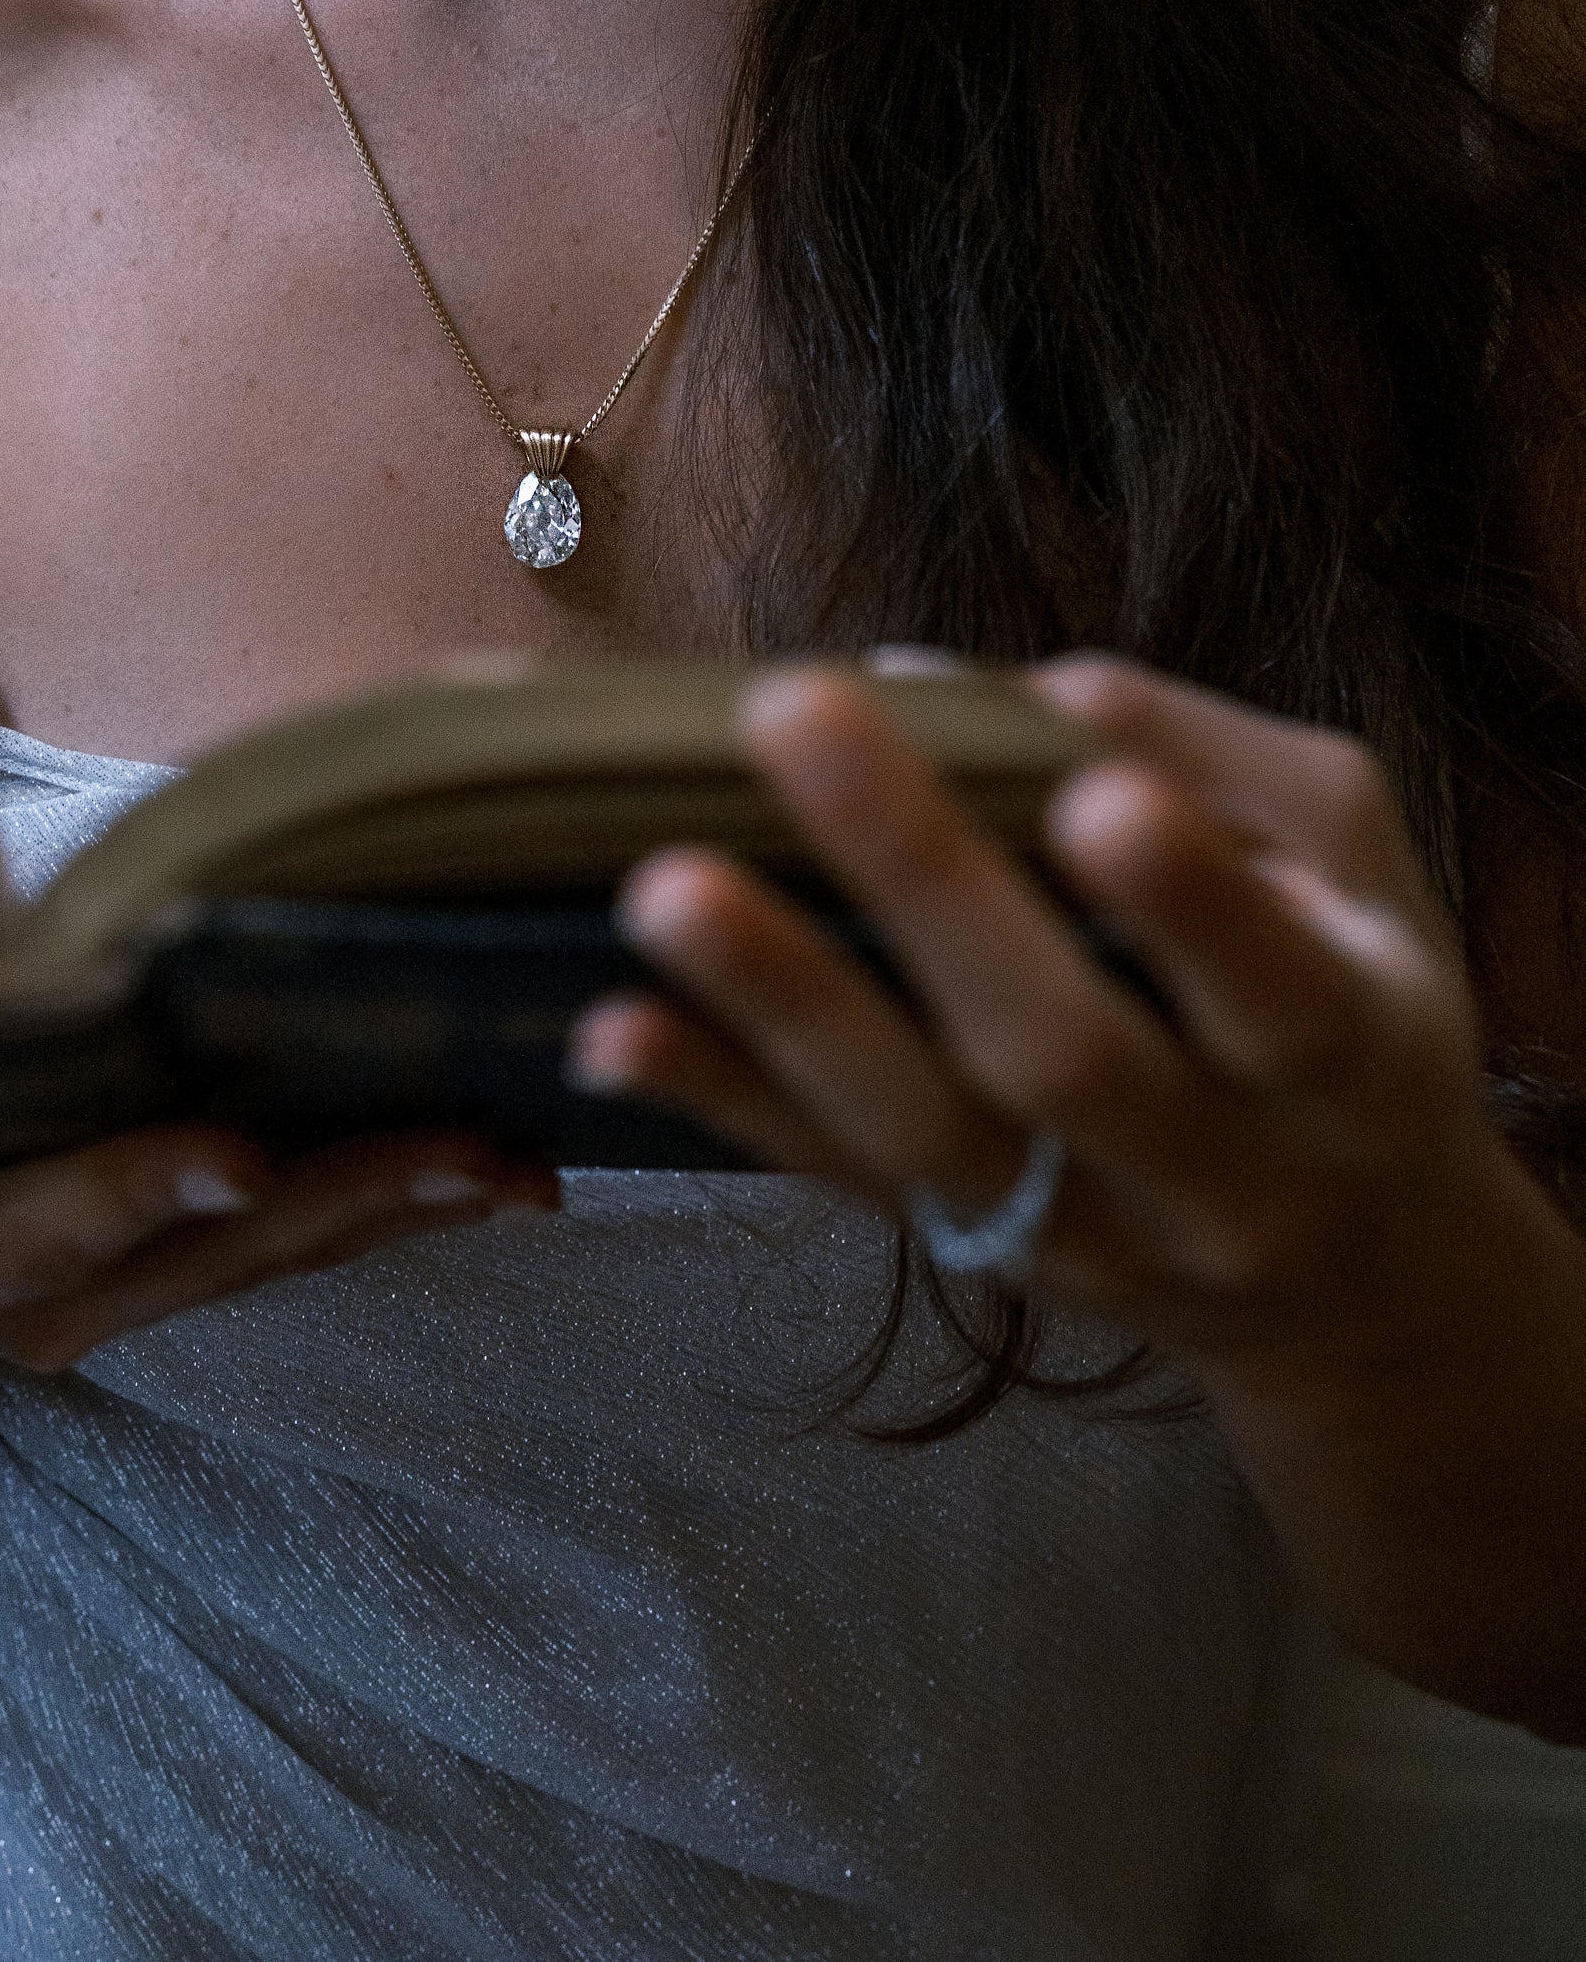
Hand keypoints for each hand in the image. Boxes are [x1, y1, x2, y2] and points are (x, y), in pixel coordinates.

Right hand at [0, 1018, 558, 1379]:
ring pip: (286, 1262)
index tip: (239, 1154)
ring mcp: (135, 1307)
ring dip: (408, 1212)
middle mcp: (63, 1308)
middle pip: (221, 1255)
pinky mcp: (184, 1285)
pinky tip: (496, 1176)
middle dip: (353, 1198)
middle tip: (477, 1151)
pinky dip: (400, 1213)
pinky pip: (304, 1255)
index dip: (146, 1186)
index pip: (64, 1220)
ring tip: (524, 1162)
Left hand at [569, 658, 1509, 1373]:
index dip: (1191, 905)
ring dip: (782, 1004)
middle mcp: (1216, 1174)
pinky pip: (826, 1175)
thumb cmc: (1347, 999)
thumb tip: (1025, 692)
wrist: (1356, 1278)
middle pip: (1063, 1053)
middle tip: (798, 715)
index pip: (1276, 991)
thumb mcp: (1349, 866)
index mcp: (1350, 1058)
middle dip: (925, 882)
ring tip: (665, 889)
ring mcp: (1078, 1232)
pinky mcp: (967, 1249)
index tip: (1098, 800)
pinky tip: (612, 1027)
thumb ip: (1213, 759)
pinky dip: (714, 1099)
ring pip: (919, 1133)